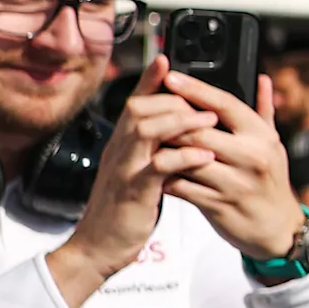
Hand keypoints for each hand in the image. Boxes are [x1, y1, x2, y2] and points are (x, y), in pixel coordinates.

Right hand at [45, 56, 217, 306]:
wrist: (98, 248)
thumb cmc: (124, 211)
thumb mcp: (138, 174)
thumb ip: (151, 151)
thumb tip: (174, 131)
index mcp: (122, 146)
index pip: (134, 104)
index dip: (149, 81)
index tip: (166, 59)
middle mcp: (119, 152)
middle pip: (139, 109)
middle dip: (173, 100)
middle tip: (205, 103)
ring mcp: (123, 170)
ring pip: (145, 130)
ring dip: (180, 122)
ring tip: (210, 122)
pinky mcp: (132, 193)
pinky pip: (156, 168)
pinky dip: (182, 158)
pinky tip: (205, 157)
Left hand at [162, 71, 308, 259]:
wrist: (277, 228)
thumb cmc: (270, 182)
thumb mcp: (273, 144)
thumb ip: (264, 111)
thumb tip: (262, 79)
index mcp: (262, 136)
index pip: (225, 104)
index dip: (195, 89)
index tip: (170, 77)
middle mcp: (251, 157)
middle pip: (200, 130)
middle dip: (171, 121)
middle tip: (150, 112)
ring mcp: (235, 183)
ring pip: (187, 158)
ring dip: (165, 150)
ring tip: (149, 140)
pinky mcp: (218, 205)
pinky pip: (182, 186)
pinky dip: (166, 176)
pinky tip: (156, 169)